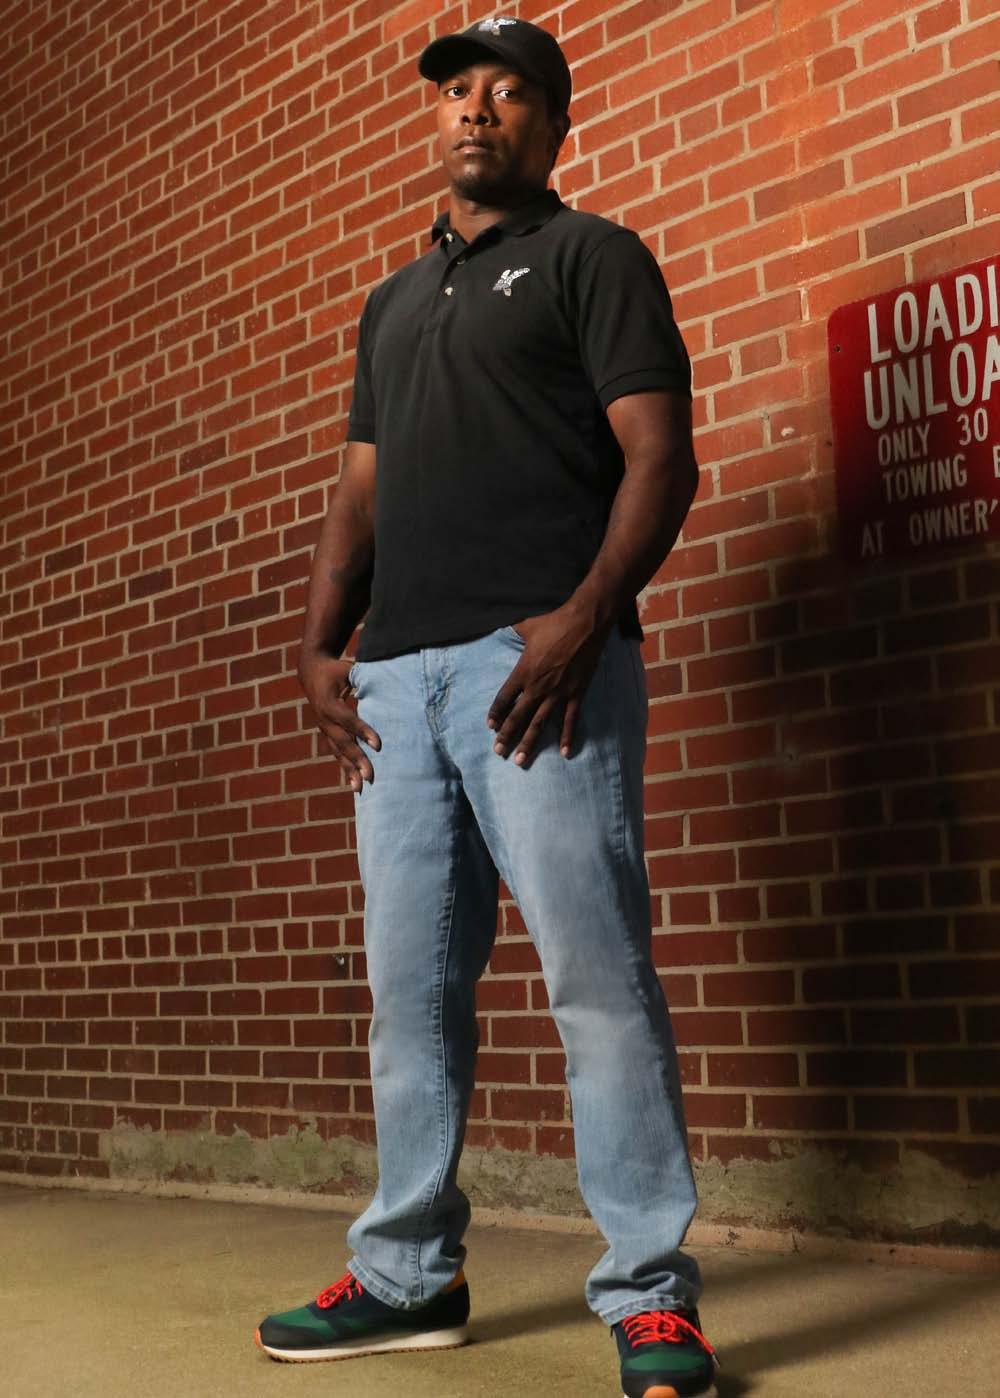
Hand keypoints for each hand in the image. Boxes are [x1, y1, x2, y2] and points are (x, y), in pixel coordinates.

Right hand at [299, 653, 380, 791]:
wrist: (311, 672)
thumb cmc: (336, 669)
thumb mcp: (348, 669)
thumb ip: (363, 676)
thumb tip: (389, 678)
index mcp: (328, 701)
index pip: (347, 719)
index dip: (362, 731)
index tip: (378, 745)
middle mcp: (324, 718)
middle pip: (342, 742)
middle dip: (357, 759)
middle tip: (370, 775)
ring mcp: (324, 728)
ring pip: (338, 752)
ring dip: (349, 770)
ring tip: (360, 787)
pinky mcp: (327, 734)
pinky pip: (337, 753)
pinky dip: (346, 768)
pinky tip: (354, 783)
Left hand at [487, 603, 609, 766]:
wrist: (585, 623)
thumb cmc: (554, 622)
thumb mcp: (526, 625)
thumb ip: (513, 630)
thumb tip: (504, 624)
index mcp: (523, 671)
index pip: (504, 698)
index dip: (496, 713)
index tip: (490, 727)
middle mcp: (537, 686)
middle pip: (518, 716)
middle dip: (507, 736)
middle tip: (499, 752)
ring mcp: (558, 693)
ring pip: (539, 723)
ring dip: (529, 743)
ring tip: (520, 761)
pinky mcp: (576, 693)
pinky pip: (570, 719)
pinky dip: (567, 736)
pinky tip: (564, 752)